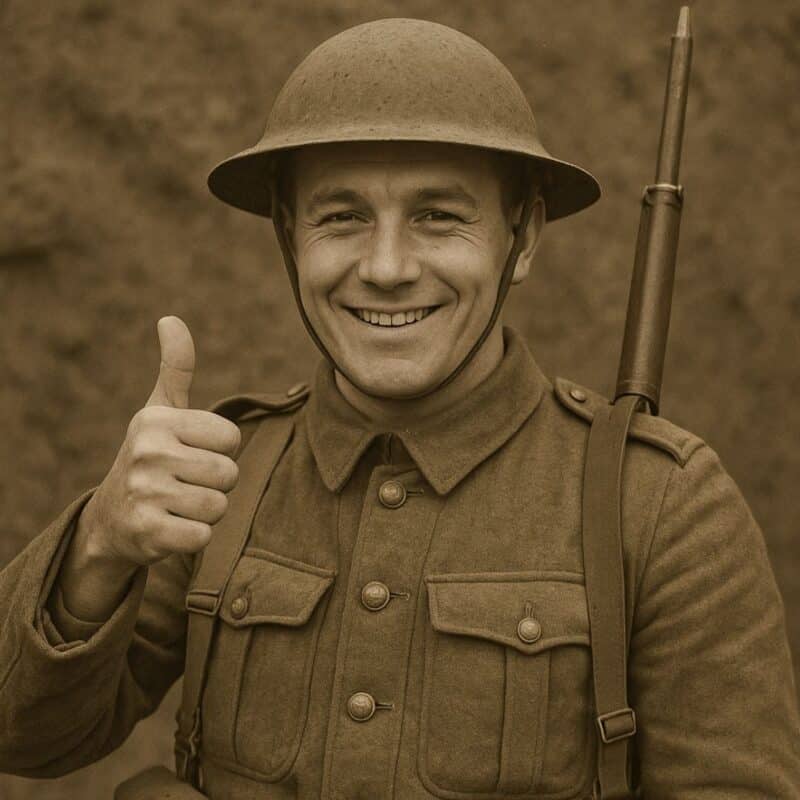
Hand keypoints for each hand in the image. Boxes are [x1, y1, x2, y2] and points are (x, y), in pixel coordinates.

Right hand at [78, 316, 240, 567]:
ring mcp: (146, 493)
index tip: (192, 454)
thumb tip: (171, 318)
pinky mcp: (147, 532)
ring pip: (219, 505)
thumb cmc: (150, 457)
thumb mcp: (159, 411)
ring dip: (207, 511)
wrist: (111, 519)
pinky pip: (204, 535)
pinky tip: (172, 528)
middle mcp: (148, 452)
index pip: (231, 438)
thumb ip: (175, 368)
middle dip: (216, 484)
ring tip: (180, 504)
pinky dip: (196, 537)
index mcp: (157, 420)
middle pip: (229, 473)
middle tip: (186, 484)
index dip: (221, 451)